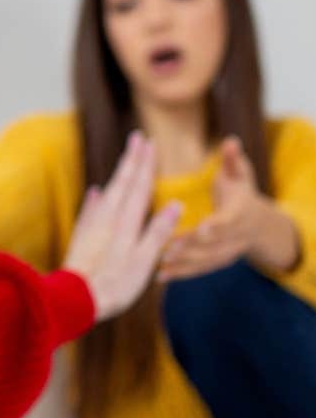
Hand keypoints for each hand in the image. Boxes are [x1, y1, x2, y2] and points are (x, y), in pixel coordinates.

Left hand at [63, 132, 181, 321]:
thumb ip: (158, 232)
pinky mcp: (82, 238)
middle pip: (122, 183)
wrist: (74, 299)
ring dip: (117, 173)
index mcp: (126, 223)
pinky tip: (95, 191)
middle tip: (137, 137)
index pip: (139, 187)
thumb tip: (176, 205)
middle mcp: (108, 218)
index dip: (146, 165)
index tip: (150, 143)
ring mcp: (93, 226)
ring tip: (124, 160)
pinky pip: (89, 211)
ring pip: (108, 192)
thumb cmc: (113, 284)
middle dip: (131, 159)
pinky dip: (94, 198)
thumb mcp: (143, 261)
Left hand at [158, 136, 298, 281]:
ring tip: (159, 263)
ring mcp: (227, 253)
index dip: (215, 226)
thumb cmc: (241, 192)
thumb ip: (233, 160)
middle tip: (167, 247)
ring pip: (205, 261)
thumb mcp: (240, 174)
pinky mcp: (215, 262)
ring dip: (183, 263)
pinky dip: (180, 273)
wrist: (258, 226)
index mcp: (241, 214)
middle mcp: (236, 237)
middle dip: (191, 247)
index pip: (228, 222)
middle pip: (213, 245)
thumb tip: (231, 140)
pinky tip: (159, 276)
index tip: (201, 228)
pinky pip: (198, 270)